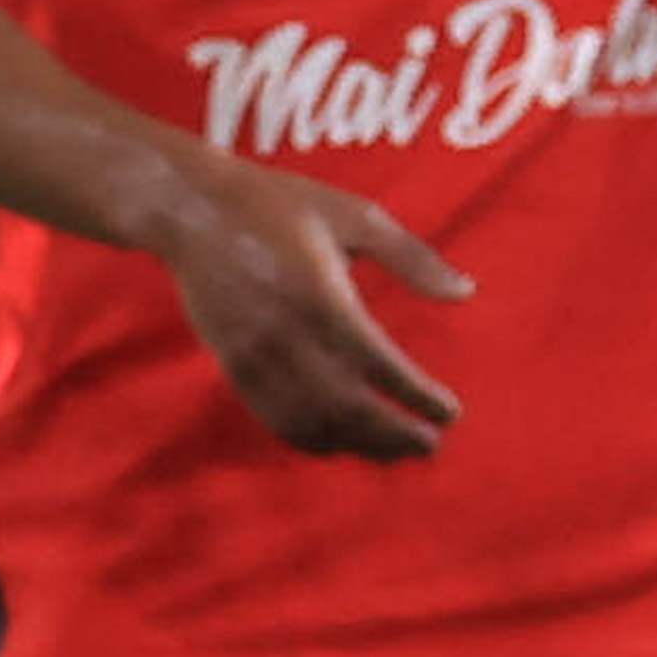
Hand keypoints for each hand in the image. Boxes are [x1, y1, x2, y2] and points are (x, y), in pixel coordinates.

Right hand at [152, 154, 473, 459]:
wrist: (190, 209)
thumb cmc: (279, 204)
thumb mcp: (355, 215)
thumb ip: (412, 257)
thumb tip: (467, 292)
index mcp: (321, 296)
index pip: (379, 366)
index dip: (417, 396)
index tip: (450, 413)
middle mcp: (286, 336)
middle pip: (349, 407)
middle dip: (395, 434)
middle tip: (431, 445)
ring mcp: (254, 357)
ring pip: (313, 423)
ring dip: (360, 445)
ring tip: (398, 453)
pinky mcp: (233, 367)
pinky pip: (277, 419)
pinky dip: (315, 440)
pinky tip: (345, 444)